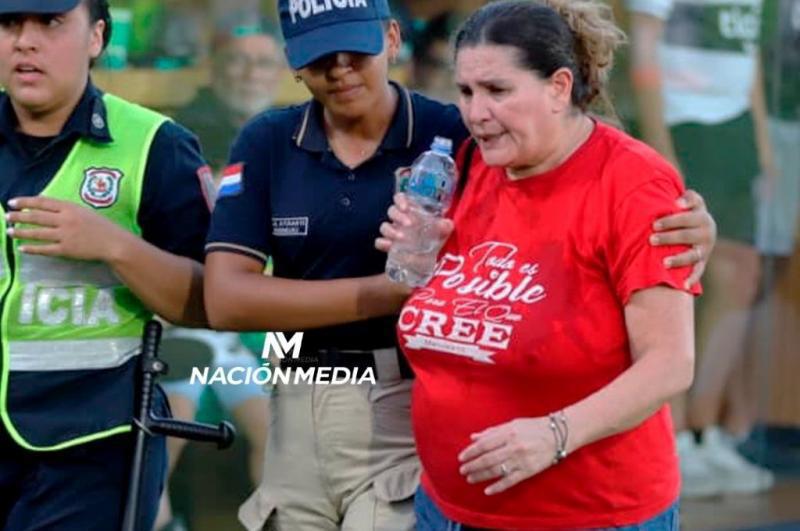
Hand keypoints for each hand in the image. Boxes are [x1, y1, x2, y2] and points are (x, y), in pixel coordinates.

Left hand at [6, 196, 127, 260]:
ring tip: (10, 232)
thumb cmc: (103, 227)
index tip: (13, 202)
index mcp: (70, 208)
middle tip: (7, 216)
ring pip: (37, 233)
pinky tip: (23, 248)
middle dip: (19, 216)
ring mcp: (65, 236)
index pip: (42, 202)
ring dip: (21, 232)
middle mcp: (65, 220)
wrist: (115, 244)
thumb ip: (67, 210)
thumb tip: (46, 208)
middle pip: (36, 217)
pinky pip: (45, 249)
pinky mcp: (66, 250)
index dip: (25, 202)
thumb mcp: (85, 212)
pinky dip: (32, 249)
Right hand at [375, 193, 453, 252]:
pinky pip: (379, 242)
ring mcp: (394, 233)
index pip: (400, 198)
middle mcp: (400, 220)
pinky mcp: (390, 247)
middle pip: (392, 211)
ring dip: (391, 230)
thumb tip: (447, 224)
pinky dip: (382, 243)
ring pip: (384, 226)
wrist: (431, 260)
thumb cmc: (435, 240)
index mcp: (411, 211)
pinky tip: (390, 246)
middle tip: (409, 224)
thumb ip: (444, 227)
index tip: (406, 207)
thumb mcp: (442, 232)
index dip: (400, 200)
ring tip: (402, 238)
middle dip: (398, 216)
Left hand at [458, 417, 553, 495]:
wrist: (558, 435)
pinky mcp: (529, 471)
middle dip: (473, 466)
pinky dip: (498, 487)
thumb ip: (492, 431)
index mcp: (508, 433)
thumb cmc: (533, 427)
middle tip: (462, 470)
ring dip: (481, 476)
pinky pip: (510, 481)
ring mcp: (521, 460)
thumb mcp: (512, 424)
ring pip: (497, 471)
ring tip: (470, 479)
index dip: (470, 452)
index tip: (461, 458)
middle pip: (488, 459)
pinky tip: (487, 490)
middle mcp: (513, 447)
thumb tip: (473, 437)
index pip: (484, 444)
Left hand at [650, 190, 716, 287]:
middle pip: (687, 236)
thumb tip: (678, 204)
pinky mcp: (702, 262)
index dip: (670, 221)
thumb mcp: (693, 201)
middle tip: (651, 239)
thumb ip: (689, 198)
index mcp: (703, 218)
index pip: (686, 218)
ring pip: (692, 256)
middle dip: (669, 238)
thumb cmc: (690, 212)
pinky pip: (698, 271)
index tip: (655, 224)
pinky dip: (692, 278)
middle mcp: (706, 234)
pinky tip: (684, 286)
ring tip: (663, 262)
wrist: (703, 227)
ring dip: (678, 259)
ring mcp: (705, 250)